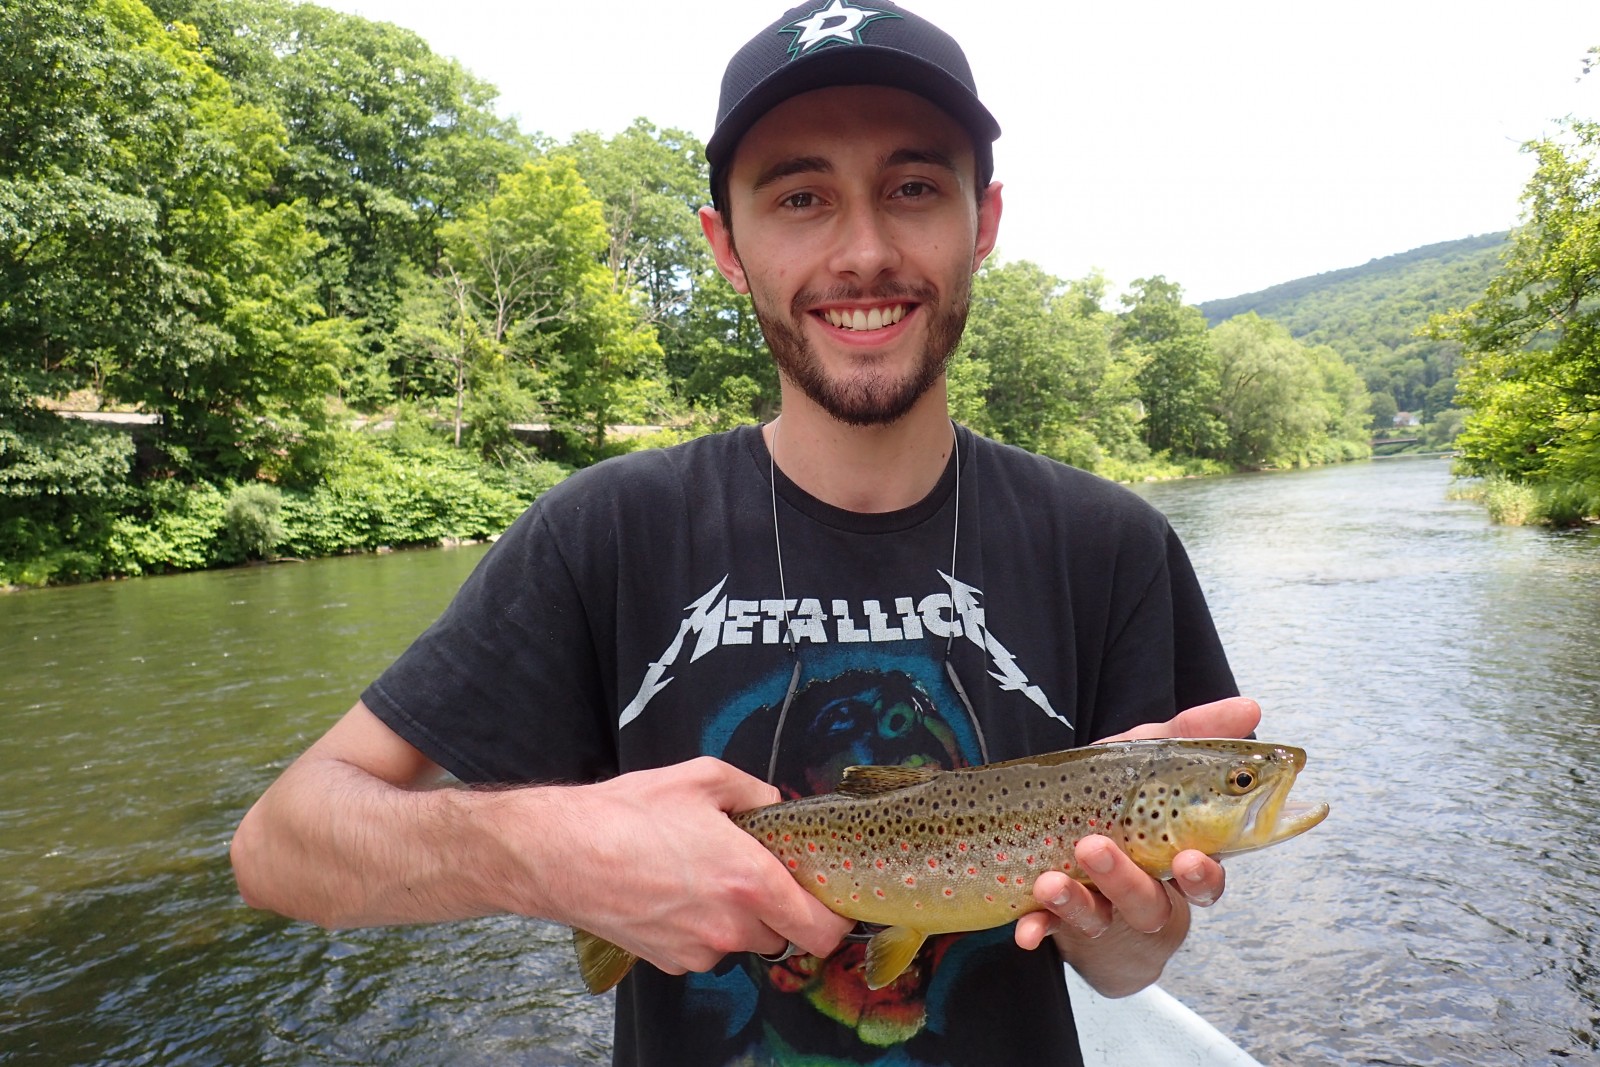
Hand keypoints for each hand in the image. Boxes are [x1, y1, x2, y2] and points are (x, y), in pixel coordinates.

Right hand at [504, 757, 854, 976]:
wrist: (559, 853)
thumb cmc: (628, 812)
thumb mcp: (703, 778)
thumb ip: (757, 792)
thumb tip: (778, 807)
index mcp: (750, 880)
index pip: (822, 931)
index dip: (835, 919)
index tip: (829, 901)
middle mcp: (730, 925)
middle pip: (784, 934)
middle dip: (777, 907)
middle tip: (752, 870)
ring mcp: (699, 949)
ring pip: (741, 941)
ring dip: (736, 916)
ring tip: (699, 873)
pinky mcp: (670, 961)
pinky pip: (705, 948)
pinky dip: (700, 926)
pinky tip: (672, 891)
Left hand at [1011, 695, 1258, 995]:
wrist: (1077, 840)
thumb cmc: (1126, 801)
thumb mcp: (1152, 761)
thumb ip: (1195, 734)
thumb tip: (1251, 706)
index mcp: (1177, 862)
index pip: (1204, 880)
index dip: (1203, 876)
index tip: (1191, 859)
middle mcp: (1145, 896)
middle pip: (1148, 904)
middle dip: (1125, 880)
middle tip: (1096, 847)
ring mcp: (1102, 912)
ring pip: (1097, 918)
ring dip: (1076, 901)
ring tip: (1050, 880)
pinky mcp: (1059, 920)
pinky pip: (1048, 930)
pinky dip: (1038, 930)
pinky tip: (1025, 932)